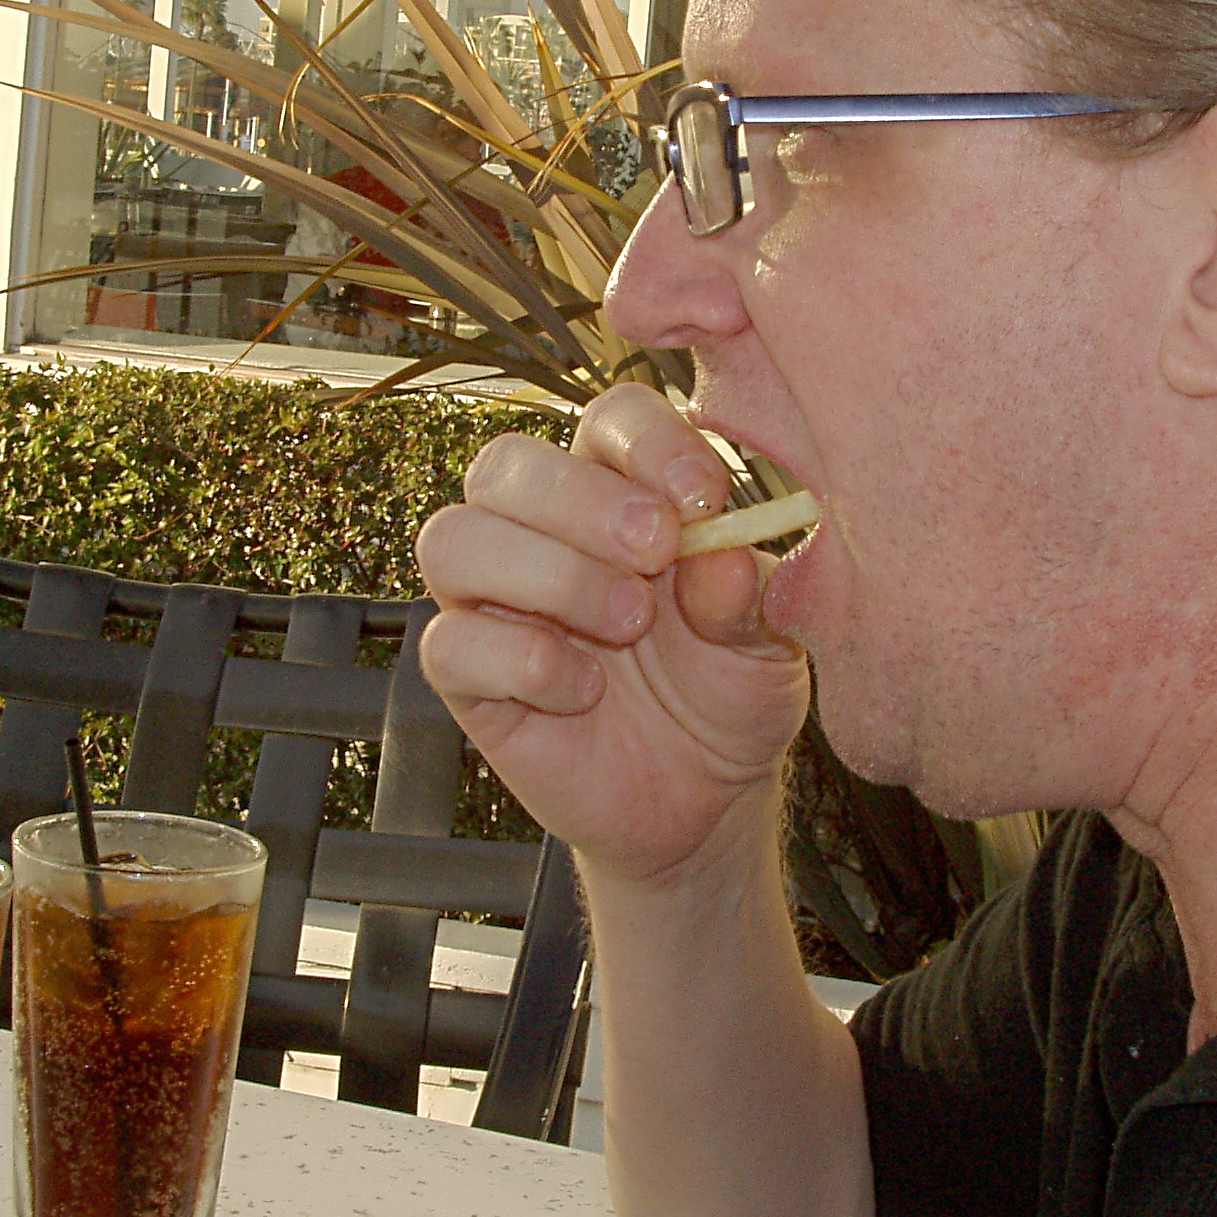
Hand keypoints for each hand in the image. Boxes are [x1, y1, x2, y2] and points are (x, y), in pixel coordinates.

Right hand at [417, 382, 810, 886]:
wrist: (705, 797)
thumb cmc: (730, 690)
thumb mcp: (767, 640)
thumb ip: (748, 594)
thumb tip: (719, 558)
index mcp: (620, 491)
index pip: (608, 419)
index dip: (648, 443)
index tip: (703, 499)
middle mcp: (541, 530)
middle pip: (505, 463)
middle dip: (582, 502)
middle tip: (656, 553)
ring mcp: (494, 600)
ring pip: (452, 540)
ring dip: (547, 574)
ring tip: (628, 621)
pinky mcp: (468, 677)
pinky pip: (449, 644)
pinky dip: (523, 661)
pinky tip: (587, 689)